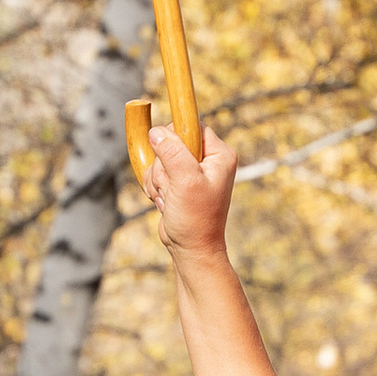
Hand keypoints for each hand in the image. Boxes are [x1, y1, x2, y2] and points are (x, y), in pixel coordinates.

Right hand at [146, 123, 236, 259]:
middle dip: (164, 165)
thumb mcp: (185, 181)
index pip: (192, 126)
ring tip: (170, 198)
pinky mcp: (178, 182)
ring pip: (160, 158)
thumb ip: (172, 152)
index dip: (176, 136)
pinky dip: (156, 187)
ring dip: (158, 179)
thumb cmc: (196, 219)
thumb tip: (156, 131)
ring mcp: (192, 171)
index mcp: (220, 154)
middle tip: (173, 186)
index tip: (169, 153)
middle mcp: (208, 160)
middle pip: (171, 142)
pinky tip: (165, 202)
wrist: (192, 249)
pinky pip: (157, 172)